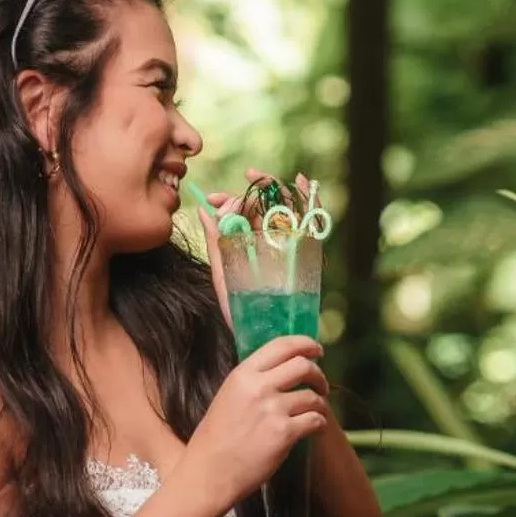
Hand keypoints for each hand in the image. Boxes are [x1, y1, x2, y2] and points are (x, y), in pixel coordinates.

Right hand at [178, 336, 329, 515]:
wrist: (208, 473)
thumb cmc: (214, 440)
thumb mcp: (227, 396)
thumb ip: (252, 382)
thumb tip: (281, 374)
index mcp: (243, 374)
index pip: (281, 345)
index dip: (305, 344)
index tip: (316, 350)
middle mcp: (259, 387)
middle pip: (303, 366)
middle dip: (318, 375)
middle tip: (321, 385)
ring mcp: (272, 410)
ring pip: (312, 396)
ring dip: (321, 404)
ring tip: (316, 411)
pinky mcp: (284, 433)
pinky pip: (315, 420)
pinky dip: (320, 424)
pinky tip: (315, 429)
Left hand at [196, 169, 305, 329]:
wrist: (262, 339)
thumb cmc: (241, 314)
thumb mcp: (221, 276)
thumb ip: (215, 244)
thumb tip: (202, 209)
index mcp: (250, 246)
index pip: (243, 213)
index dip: (231, 201)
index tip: (215, 199)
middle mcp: (271, 243)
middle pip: (266, 206)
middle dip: (253, 190)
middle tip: (244, 181)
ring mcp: (290, 247)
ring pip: (288, 209)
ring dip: (277, 187)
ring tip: (261, 177)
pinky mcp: (308, 254)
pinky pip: (313, 223)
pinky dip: (309, 200)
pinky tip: (298, 181)